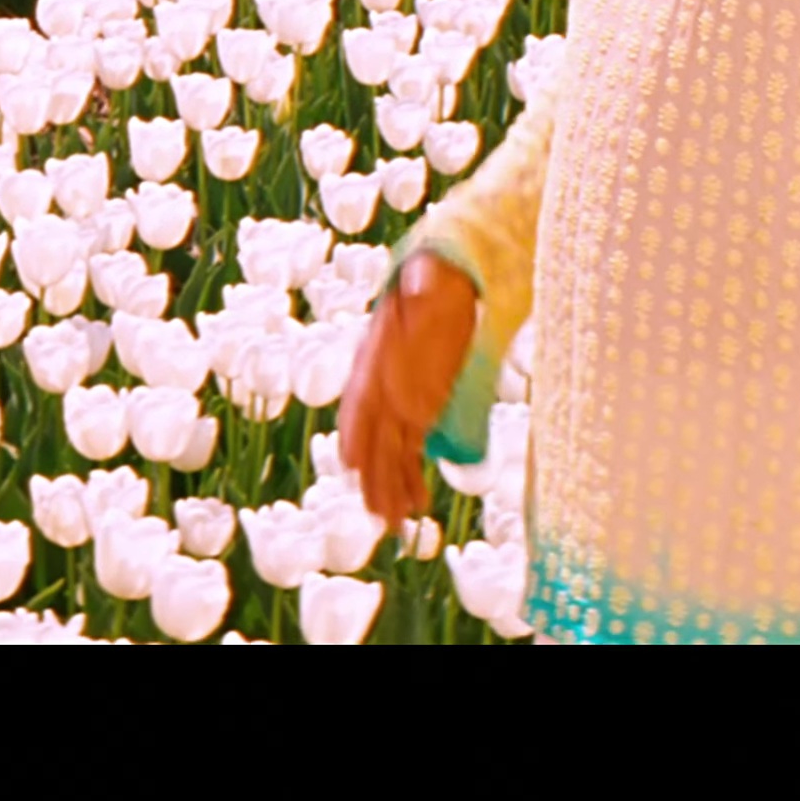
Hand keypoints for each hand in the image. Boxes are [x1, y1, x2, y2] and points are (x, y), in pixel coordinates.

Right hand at [336, 251, 476, 524]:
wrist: (448, 281)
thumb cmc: (436, 277)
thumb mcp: (431, 275)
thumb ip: (422, 284)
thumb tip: (418, 288)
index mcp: (376, 354)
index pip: (360, 397)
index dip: (355, 429)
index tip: (351, 461)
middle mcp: (382, 383)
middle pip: (373, 437)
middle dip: (373, 476)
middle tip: (377, 514)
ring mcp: (400, 400)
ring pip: (390, 451)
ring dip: (390, 487)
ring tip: (394, 525)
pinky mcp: (421, 409)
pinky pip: (411, 450)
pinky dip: (411, 478)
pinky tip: (416, 504)